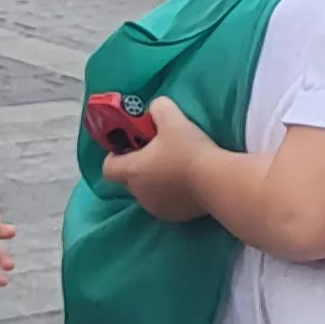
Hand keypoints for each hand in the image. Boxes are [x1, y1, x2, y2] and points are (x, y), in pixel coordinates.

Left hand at [99, 99, 222, 223]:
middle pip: (128, 179)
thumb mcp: (173, 120)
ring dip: (155, 182)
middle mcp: (138, 192)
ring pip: (147, 192)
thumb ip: (159, 108)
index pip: (108, 167)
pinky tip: (187, 184)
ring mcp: (155, 207)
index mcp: (132, 170)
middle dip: (138, 166)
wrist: (216, 180)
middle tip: (158, 153)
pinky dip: (170, 194)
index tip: (132, 146)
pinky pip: (165, 203)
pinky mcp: (173, 216)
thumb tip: (155, 107)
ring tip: (176, 169)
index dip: (115, 155)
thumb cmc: (188, 150)